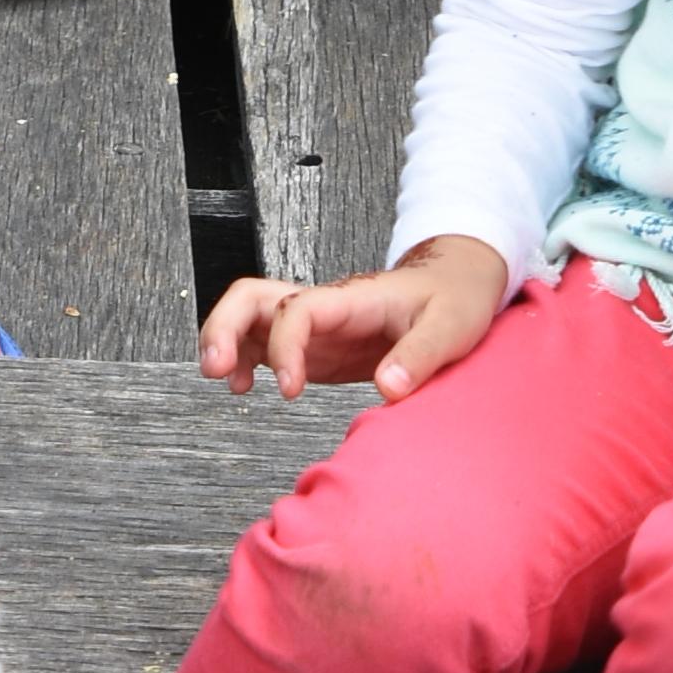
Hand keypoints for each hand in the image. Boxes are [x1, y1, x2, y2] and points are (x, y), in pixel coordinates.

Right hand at [197, 239, 506, 401]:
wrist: (456, 283)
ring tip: (223, 381)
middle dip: (224, 327)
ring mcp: (317, 324)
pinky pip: (265, 341)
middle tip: (216, 369)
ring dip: (225, 340)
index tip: (291, 389)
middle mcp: (325, 307)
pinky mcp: (317, 343)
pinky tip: (244, 388)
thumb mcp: (451, 327)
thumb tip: (387, 388)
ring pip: (251, 315)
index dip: (284, 346)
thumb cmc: (453, 299)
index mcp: (352, 299)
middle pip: (252, 296)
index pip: (298, 309)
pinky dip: (244, 359)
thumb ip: (419, 357)